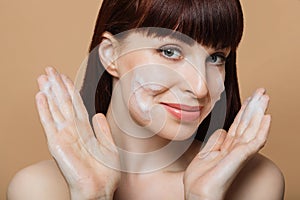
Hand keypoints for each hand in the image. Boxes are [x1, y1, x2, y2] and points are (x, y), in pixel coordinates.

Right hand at [35, 67, 119, 199]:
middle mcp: (73, 130)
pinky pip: (49, 123)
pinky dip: (44, 109)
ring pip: (55, 108)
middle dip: (57, 86)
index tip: (64, 77)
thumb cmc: (104, 172)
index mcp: (85, 131)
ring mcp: (64, 136)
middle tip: (50, 69)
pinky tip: (40, 96)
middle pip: (64, 103)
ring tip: (43, 77)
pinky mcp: (57, 144)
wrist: (99, 189)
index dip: (70, 90)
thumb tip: (97, 114)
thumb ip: (102, 130)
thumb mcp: (109, 146)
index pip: (76, 105)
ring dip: (49, 92)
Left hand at [183, 88, 270, 199]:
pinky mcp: (240, 157)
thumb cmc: (201, 180)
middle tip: (262, 91)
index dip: (244, 111)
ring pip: (252, 128)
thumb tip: (222, 130)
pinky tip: (267, 117)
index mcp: (227, 147)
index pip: (238, 125)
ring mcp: (239, 153)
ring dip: (259, 112)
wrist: (198, 195)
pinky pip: (255, 141)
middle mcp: (235, 149)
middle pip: (247, 124)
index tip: (249, 98)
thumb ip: (214, 142)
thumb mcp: (205, 155)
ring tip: (265, 97)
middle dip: (254, 107)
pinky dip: (262, 129)